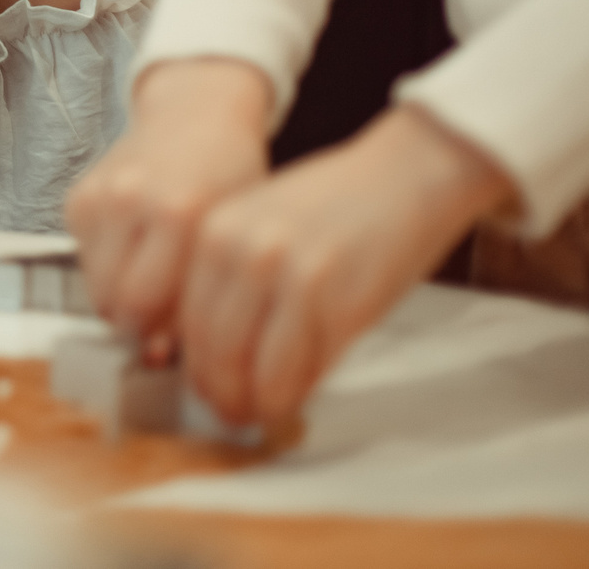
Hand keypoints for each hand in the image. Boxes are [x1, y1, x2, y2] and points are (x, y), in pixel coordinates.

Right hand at [67, 58, 273, 351]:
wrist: (196, 113)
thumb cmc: (229, 175)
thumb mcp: (231, 231)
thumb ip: (202, 291)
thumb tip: (162, 355)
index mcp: (180, 212)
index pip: (150, 308)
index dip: (163, 340)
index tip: (178, 350)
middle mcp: (132, 200)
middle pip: (116, 302)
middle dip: (139, 326)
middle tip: (165, 330)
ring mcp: (99, 195)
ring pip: (94, 286)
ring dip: (120, 300)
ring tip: (155, 292)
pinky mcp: (78, 196)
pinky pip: (83, 259)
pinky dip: (106, 269)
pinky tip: (138, 253)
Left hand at [178, 102, 512, 425]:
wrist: (407, 174)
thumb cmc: (342, 205)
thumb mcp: (265, 230)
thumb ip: (234, 283)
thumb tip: (216, 354)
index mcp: (212, 230)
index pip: (181, 316)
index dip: (190, 362)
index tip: (199, 385)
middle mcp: (238, 251)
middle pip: (208, 348)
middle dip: (217, 391)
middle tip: (229, 412)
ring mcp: (283, 276)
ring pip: (247, 368)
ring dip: (251, 403)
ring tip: (258, 414)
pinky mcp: (329, 301)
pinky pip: (295, 371)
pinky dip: (290, 396)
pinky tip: (292, 401)